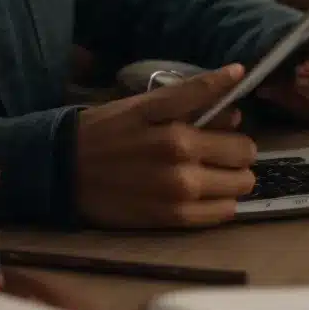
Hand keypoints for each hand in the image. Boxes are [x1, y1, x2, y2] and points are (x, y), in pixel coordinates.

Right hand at [74, 65, 256, 228]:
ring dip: (231, 178)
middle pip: (245, 152)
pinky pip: (225, 212)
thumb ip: (189, 105)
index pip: (227, 112)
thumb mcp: (139, 107)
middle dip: (234, 149)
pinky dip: (221, 202)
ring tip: (209, 174)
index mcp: (169, 121)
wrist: (63, 171)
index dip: (232, 103)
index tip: (235, 92)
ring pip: (241, 184)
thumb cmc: (103, 132)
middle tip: (214, 150)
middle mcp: (180, 153)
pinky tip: (201, 194)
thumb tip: (238, 112)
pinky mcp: (176, 217)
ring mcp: (180, 189)